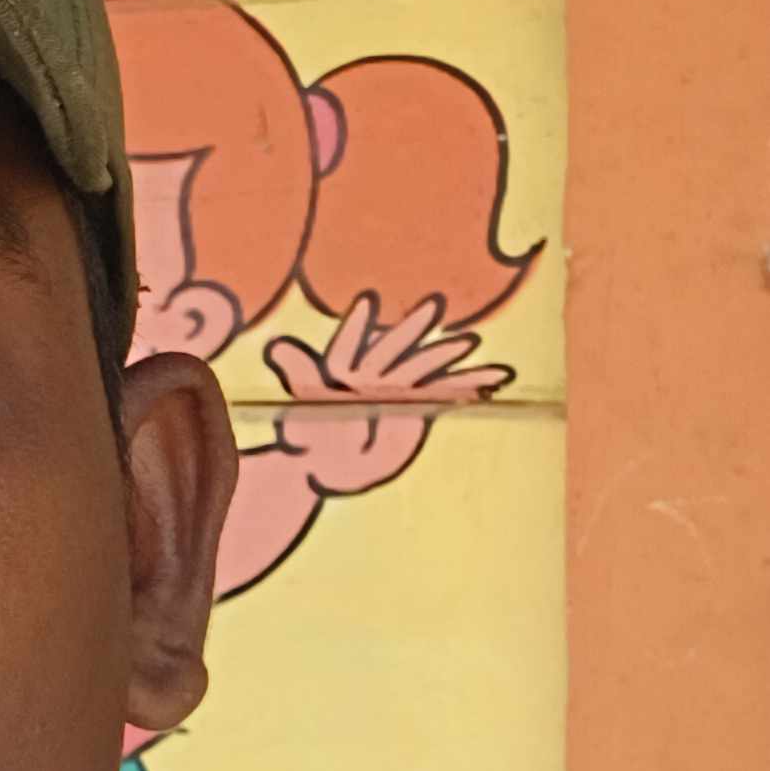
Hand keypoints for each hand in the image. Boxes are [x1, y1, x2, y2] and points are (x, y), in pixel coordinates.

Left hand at [262, 292, 511, 496]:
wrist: (328, 466)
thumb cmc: (308, 438)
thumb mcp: (299, 410)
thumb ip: (298, 375)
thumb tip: (278, 347)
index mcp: (340, 375)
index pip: (347, 349)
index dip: (355, 328)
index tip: (367, 304)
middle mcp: (369, 377)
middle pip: (393, 350)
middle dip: (413, 329)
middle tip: (433, 306)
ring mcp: (394, 390)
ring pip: (423, 368)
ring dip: (445, 355)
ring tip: (470, 341)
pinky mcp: (415, 407)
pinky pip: (443, 393)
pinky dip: (466, 385)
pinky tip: (492, 380)